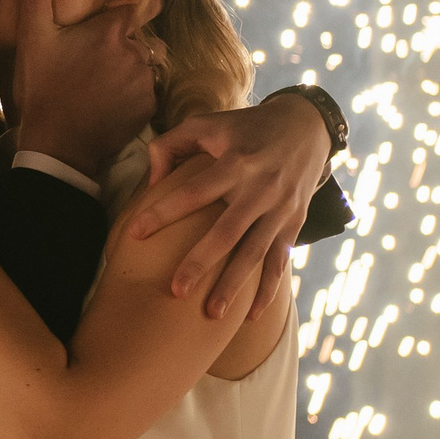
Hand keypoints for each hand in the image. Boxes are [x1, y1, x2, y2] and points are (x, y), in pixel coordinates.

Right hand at [10, 0, 159, 178]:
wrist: (59, 146)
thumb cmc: (44, 90)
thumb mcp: (34, 40)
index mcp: (110, 30)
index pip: (133, 5)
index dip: (127, 7)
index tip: (122, 10)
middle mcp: (135, 51)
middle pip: (138, 36)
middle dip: (123, 42)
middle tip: (95, 59)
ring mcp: (144, 81)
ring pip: (145, 62)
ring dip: (131, 67)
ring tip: (103, 81)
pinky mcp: (149, 106)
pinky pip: (148, 89)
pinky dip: (134, 92)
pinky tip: (111, 100)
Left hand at [128, 89, 331, 320]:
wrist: (306, 127)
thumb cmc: (245, 128)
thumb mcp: (209, 122)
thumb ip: (171, 144)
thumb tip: (151, 180)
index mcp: (235, 162)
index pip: (192, 192)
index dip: (162, 212)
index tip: (133, 234)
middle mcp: (259, 188)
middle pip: (226, 232)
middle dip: (201, 263)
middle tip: (176, 291)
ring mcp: (279, 210)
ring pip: (254, 254)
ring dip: (234, 286)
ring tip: (212, 314)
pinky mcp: (293, 224)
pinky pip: (280, 262)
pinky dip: (268, 290)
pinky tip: (252, 316)